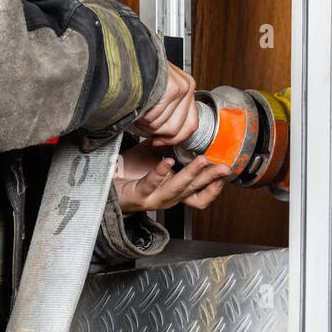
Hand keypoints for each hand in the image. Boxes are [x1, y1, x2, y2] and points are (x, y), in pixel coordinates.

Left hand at [113, 140, 231, 212]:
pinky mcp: (138, 195)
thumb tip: (184, 133)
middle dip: (210, 178)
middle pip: (193, 191)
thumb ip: (171, 149)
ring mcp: (153, 198)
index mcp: (173, 190)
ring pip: (177, 189)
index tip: (225, 175)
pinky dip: (161, 172)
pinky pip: (151, 184)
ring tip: (201, 161)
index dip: (214, 188)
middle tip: (223, 167)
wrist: (106, 182)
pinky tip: (168, 161)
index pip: (200, 196)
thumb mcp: (156, 157)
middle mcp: (166, 198)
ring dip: (191, 174)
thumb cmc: (130, 171)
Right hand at [131, 61, 196, 148]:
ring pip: (162, 125)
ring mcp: (181, 88)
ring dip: (145, 123)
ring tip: (138, 110)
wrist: (128, 52)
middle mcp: (187, 87)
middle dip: (156, 131)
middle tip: (144, 122)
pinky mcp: (172, 89)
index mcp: (187, 87)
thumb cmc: (138, 70)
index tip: (160, 141)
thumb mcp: (157, 89)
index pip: (190, 125)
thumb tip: (165, 136)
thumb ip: (167, 109)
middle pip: (175, 129)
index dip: (173, 139)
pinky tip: (137, 106)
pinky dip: (141, 116)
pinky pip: (154, 118)